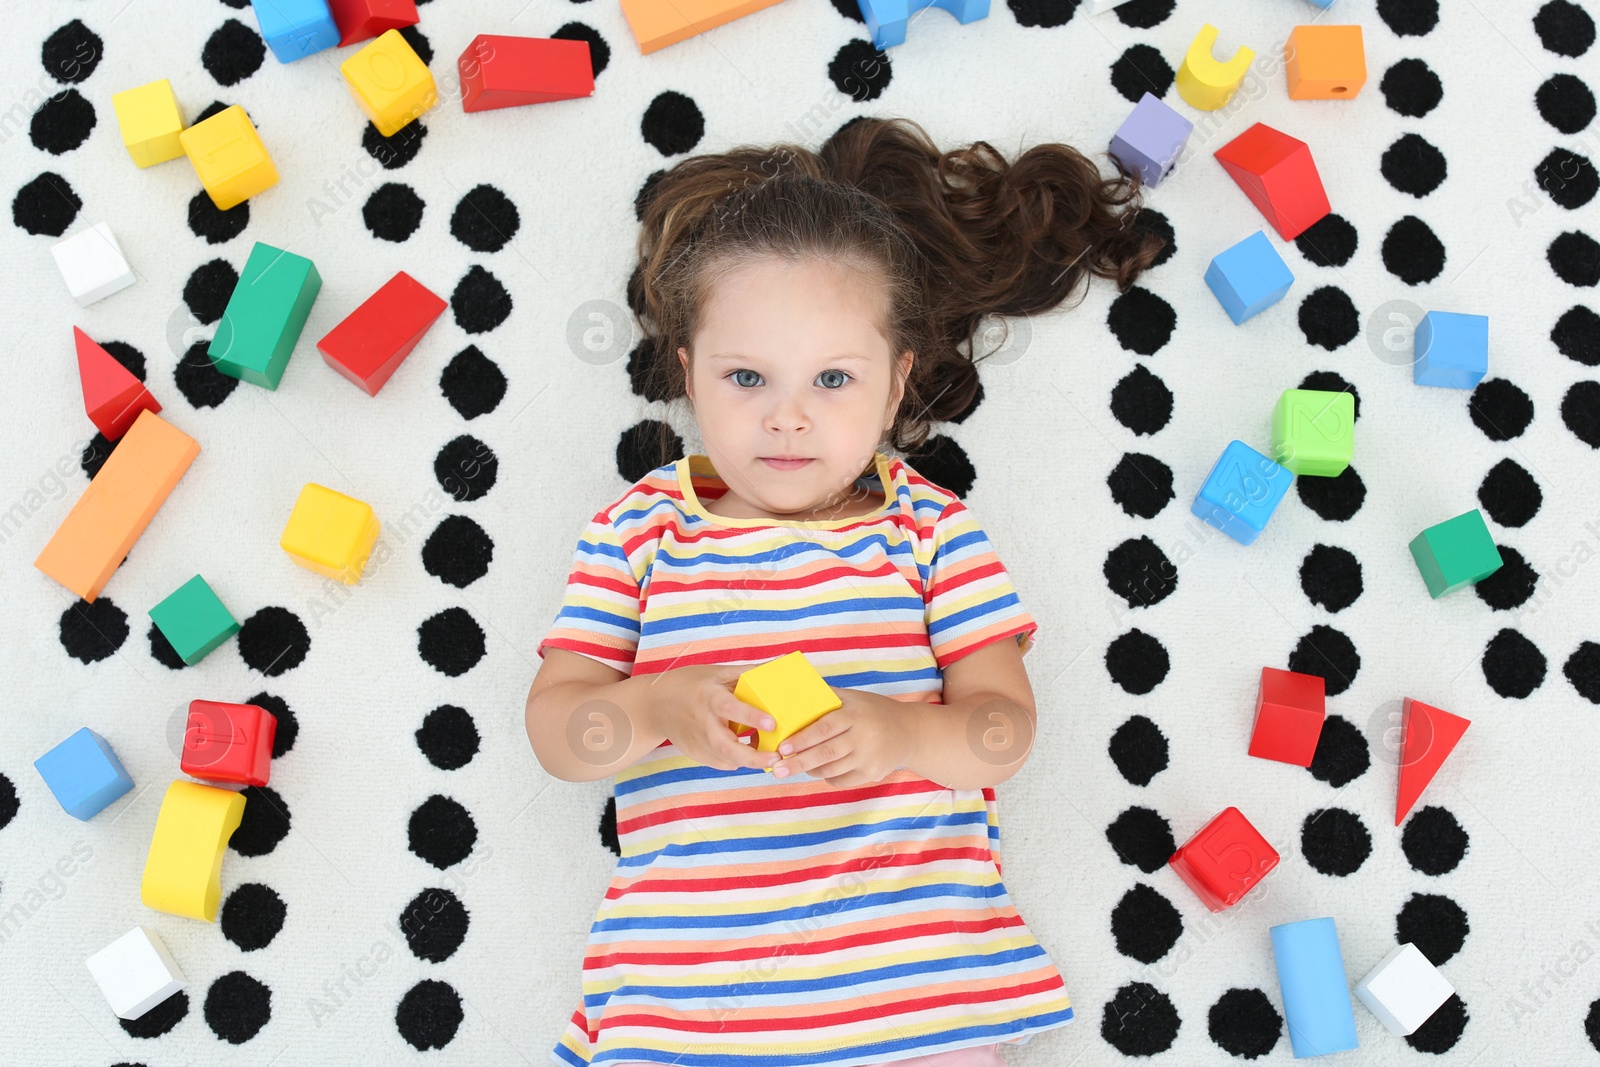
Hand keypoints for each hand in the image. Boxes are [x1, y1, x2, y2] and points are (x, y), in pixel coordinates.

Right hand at [647, 664, 781, 772]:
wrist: (655, 706)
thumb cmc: (690, 684)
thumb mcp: (717, 673)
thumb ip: (748, 673)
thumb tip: (780, 664)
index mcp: (709, 698)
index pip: (730, 708)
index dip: (751, 717)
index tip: (772, 723)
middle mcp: (703, 724)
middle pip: (728, 748)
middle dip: (754, 757)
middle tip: (778, 757)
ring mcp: (698, 743)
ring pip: (727, 760)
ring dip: (751, 761)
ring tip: (772, 756)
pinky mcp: (698, 755)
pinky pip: (723, 763)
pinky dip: (739, 760)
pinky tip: (751, 751)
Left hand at [769, 688, 914, 787]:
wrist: (909, 732)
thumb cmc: (872, 711)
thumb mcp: (854, 698)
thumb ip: (827, 696)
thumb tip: (792, 689)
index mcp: (855, 714)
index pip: (825, 728)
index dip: (802, 739)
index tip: (782, 747)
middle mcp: (863, 737)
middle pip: (826, 753)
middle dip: (799, 763)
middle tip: (778, 770)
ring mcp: (869, 758)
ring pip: (832, 770)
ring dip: (810, 770)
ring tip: (793, 767)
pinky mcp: (872, 774)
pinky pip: (842, 780)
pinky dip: (826, 777)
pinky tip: (818, 770)